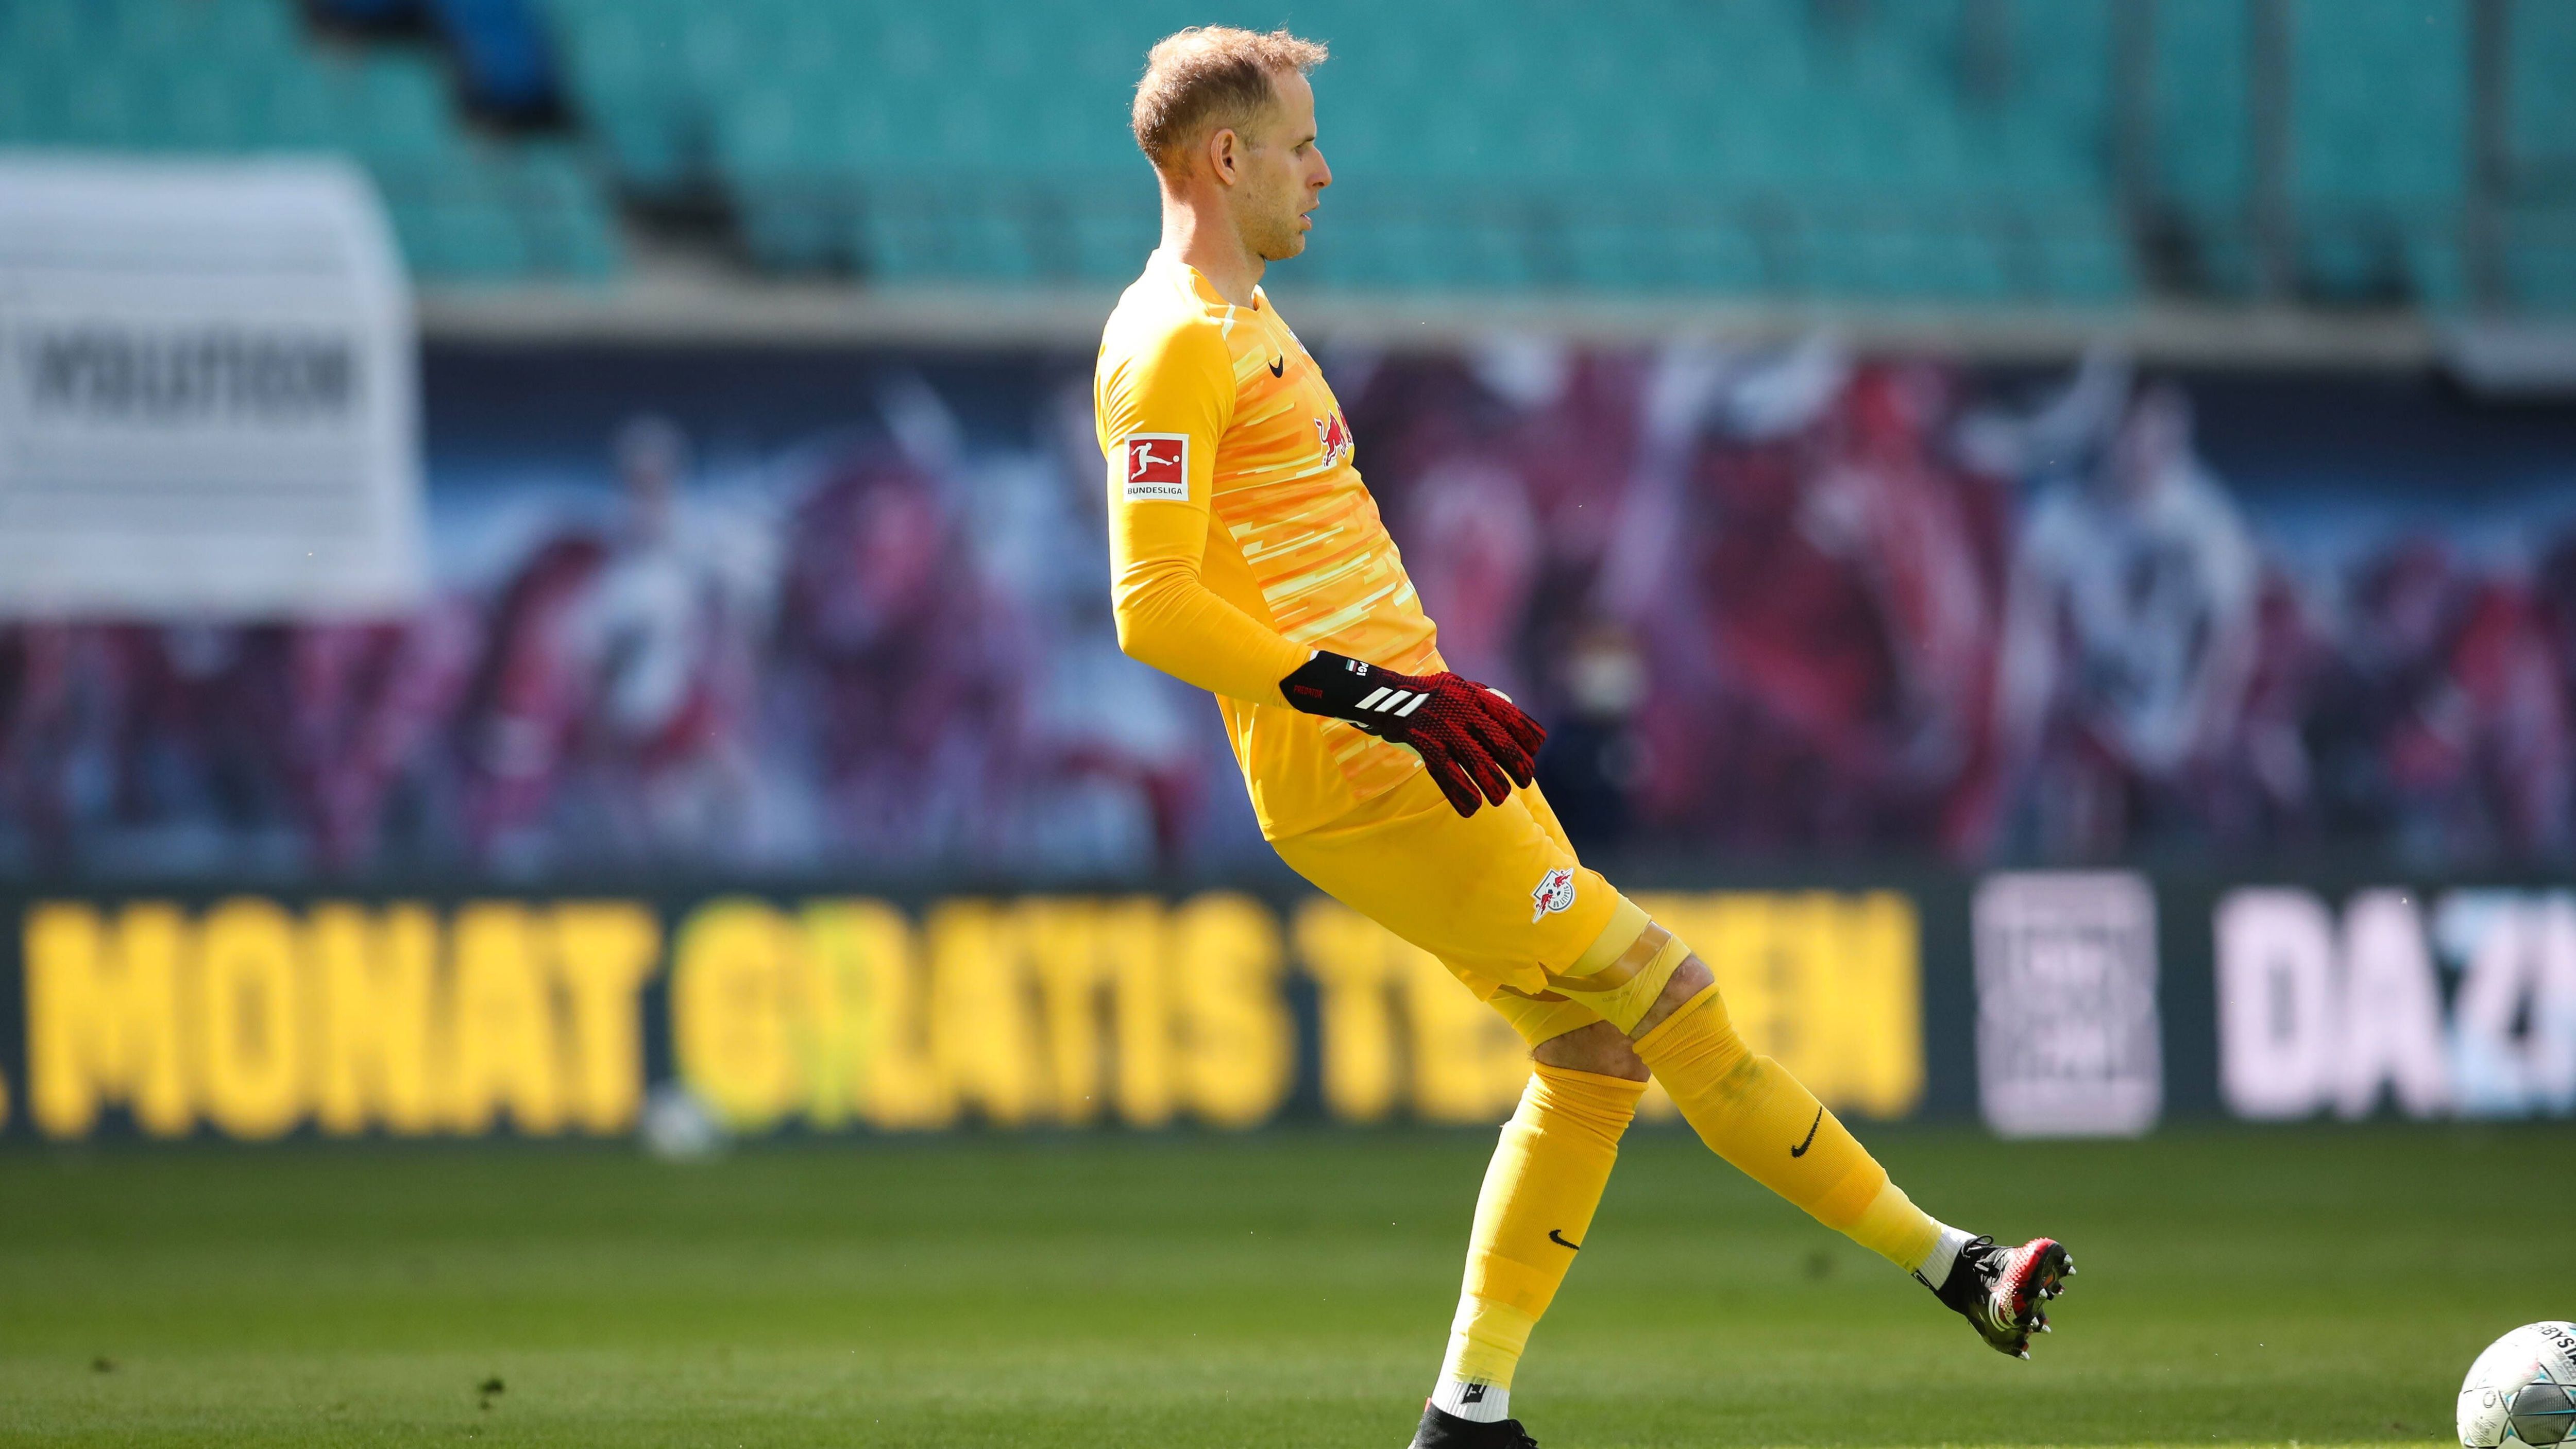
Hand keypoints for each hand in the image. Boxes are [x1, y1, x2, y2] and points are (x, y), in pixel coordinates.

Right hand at [1279, 651, 1547, 816]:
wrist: (1377, 693)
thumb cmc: (1422, 695)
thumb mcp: (1455, 687)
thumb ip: (1483, 699)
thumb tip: (1513, 713)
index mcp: (1473, 693)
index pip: (1511, 716)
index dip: (1528, 736)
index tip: (1535, 752)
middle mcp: (1462, 707)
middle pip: (1500, 742)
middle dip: (1518, 766)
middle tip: (1523, 782)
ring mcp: (1443, 725)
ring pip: (1478, 761)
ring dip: (1494, 784)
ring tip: (1499, 799)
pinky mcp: (1423, 742)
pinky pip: (1448, 773)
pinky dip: (1462, 793)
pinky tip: (1472, 808)